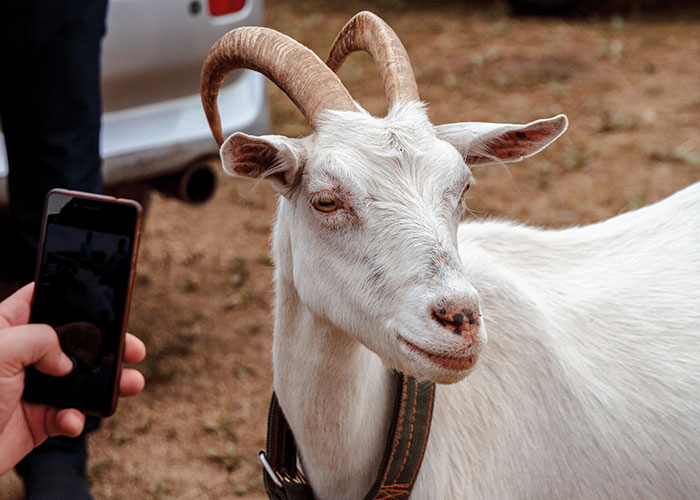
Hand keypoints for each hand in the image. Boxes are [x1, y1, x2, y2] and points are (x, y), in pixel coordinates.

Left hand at [0, 283, 145, 473]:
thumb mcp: (1, 349)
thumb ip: (42, 339)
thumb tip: (66, 362)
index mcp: (8, 328)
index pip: (43, 301)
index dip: (73, 297)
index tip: (104, 299)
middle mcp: (23, 356)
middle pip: (76, 342)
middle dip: (108, 346)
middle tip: (133, 349)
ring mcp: (33, 388)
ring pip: (82, 380)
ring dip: (109, 383)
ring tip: (132, 383)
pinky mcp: (38, 419)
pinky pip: (69, 415)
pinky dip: (76, 419)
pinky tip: (71, 420)